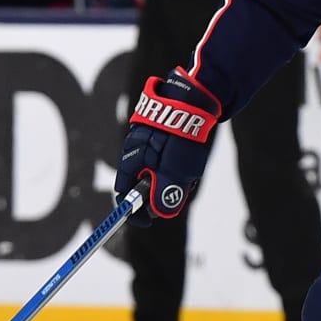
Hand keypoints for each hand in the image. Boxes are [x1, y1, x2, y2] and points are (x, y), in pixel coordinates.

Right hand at [115, 68, 220, 225]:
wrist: (196, 98)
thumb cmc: (182, 135)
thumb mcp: (176, 170)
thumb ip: (165, 192)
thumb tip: (159, 212)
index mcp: (132, 160)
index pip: (125, 193)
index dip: (134, 211)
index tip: (148, 221)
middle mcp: (135, 149)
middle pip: (142, 183)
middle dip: (160, 192)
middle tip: (182, 190)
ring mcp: (147, 139)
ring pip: (156, 170)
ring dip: (172, 177)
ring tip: (190, 171)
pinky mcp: (160, 131)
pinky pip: (165, 156)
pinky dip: (176, 163)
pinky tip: (191, 158)